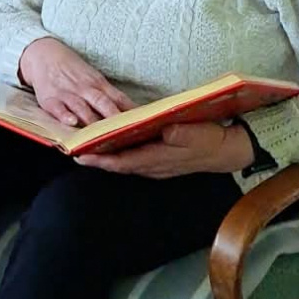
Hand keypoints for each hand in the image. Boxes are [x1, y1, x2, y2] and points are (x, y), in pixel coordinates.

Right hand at [18, 37, 131, 126]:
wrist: (44, 54)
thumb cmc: (74, 71)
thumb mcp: (95, 79)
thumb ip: (111, 97)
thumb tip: (134, 113)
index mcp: (99, 84)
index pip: (119, 98)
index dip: (131, 112)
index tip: (143, 124)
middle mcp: (85, 89)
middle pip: (103, 103)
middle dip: (114, 118)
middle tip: (125, 132)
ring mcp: (68, 93)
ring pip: (82, 107)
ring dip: (91, 120)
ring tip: (100, 134)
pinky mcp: (50, 98)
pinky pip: (58, 108)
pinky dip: (64, 115)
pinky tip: (71, 122)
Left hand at [79, 120, 254, 177]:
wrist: (225, 151)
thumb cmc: (209, 140)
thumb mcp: (197, 134)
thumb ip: (180, 134)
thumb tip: (164, 131)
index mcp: (157, 159)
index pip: (122, 162)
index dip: (100, 160)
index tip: (80, 156)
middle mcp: (152, 167)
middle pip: (117, 165)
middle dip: (96, 160)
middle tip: (73, 151)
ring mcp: (155, 166)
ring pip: (123, 163)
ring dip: (105, 158)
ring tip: (86, 147)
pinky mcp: (159, 161)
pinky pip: (132, 160)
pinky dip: (119, 154)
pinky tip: (111, 145)